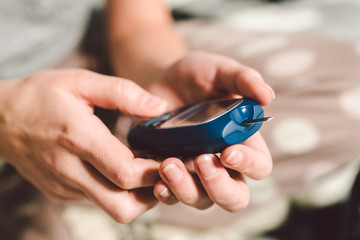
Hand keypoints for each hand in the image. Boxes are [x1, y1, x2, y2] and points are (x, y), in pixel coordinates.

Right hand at [0, 69, 167, 222]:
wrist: (0, 120)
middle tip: (163, 170)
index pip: (125, 172)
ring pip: (113, 209)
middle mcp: (70, 170)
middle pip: (123, 206)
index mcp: (77, 138)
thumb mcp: (80, 81)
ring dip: (138, 195)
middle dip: (152, 193)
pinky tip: (121, 169)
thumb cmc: (41, 96)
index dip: (155, 171)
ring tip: (146, 170)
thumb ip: (122, 92)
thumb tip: (160, 106)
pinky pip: (99, 201)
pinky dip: (118, 191)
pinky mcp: (61, 194)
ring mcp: (64, 187)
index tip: (171, 157)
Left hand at [150, 52, 273, 210]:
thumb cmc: (199, 76)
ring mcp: (195, 174)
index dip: (248, 164)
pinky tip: (157, 182)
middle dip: (219, 186)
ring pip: (201, 200)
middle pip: (234, 197)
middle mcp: (222, 165)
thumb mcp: (220, 71)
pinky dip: (166, 194)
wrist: (163, 81)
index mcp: (243, 142)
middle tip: (201, 161)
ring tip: (169, 164)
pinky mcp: (171, 175)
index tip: (228, 152)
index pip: (259, 166)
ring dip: (186, 189)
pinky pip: (171, 197)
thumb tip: (268, 96)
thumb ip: (244, 79)